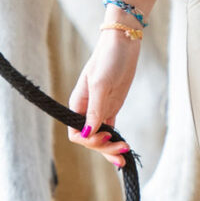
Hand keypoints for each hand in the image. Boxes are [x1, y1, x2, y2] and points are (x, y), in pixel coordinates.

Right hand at [67, 27, 139, 167]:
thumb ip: (94, 110)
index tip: (105, 136)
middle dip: (103, 148)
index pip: (75, 133)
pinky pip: (110, 129)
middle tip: (121, 151)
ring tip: (124, 158)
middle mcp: (87, 109)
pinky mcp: (112, 106)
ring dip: (110, 149)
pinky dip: (114, 140)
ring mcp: (100, 108)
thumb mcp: (101, 84)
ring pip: (100, 137)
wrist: (123, 42)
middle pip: (89, 138)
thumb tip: (86, 134)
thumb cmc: (108, 58)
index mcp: (78, 104)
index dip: (88, 141)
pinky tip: (122, 149)